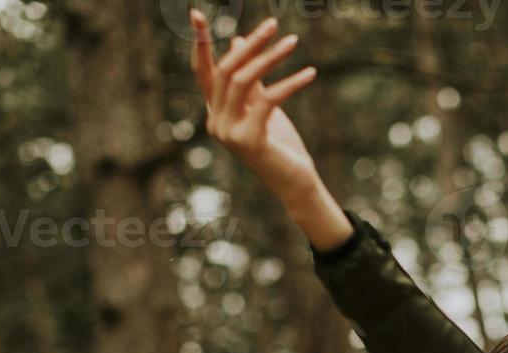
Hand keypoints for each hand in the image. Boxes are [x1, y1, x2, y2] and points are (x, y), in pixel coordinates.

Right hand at [190, 11, 350, 247]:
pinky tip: (311, 73)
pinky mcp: (249, 140)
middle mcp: (216, 122)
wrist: (294, 181)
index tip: (196, 13)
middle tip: (273, 24)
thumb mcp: (263, 106)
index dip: (199, 43)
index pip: (204, 72)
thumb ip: (251, 80)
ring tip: (293, 42)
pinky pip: (269, 100)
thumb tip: (236, 42)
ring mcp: (229, 133)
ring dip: (271, 57)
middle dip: (250, 44)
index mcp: (215, 112)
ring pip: (244, 80)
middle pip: (227, 70)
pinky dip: (291, 83)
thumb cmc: (279, 144)